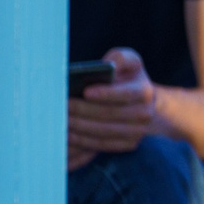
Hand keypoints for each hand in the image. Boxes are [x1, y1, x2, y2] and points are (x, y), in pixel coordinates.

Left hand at [68, 48, 157, 167]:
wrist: (142, 102)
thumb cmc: (126, 77)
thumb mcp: (128, 61)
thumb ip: (122, 58)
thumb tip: (111, 66)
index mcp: (144, 92)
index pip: (126, 94)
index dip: (106, 93)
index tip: (85, 91)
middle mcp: (144, 114)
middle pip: (109, 115)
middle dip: (83, 111)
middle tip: (61, 107)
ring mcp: (137, 132)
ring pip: (103, 133)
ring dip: (79, 128)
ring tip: (59, 121)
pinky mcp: (127, 144)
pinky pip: (101, 145)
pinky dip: (82, 141)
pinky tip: (66, 135)